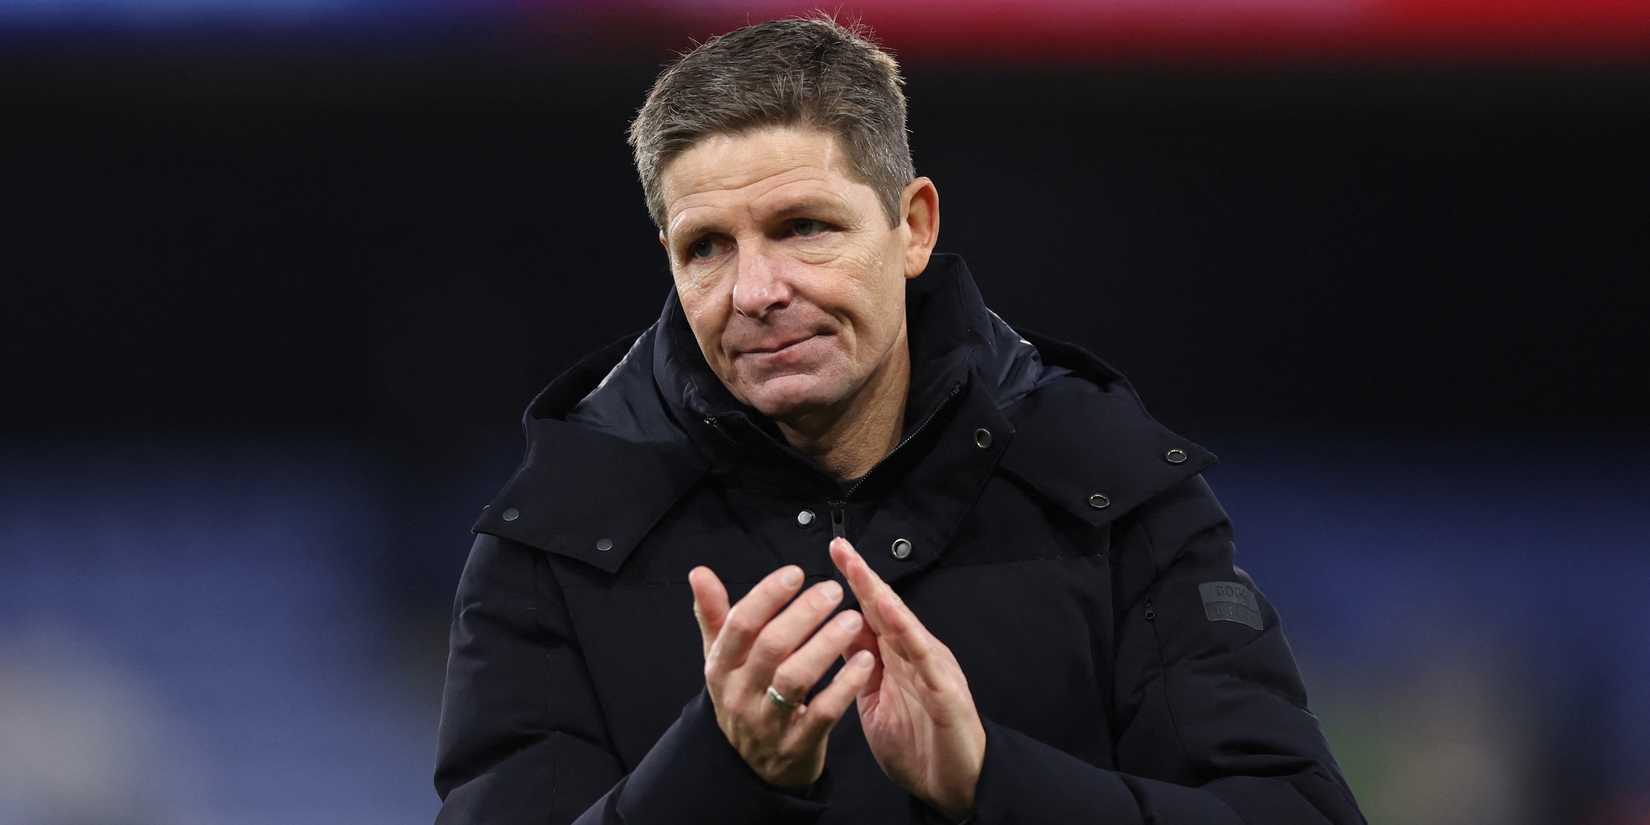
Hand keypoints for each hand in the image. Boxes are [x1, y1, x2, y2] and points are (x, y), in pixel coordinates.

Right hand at [689, 563, 876, 789]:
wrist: (754, 766)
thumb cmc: (743, 697)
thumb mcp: (722, 660)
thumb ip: (713, 614)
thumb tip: (698, 572)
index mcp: (721, 667)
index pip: (741, 624)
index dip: (768, 595)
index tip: (797, 573)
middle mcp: (740, 694)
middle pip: (771, 646)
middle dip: (804, 614)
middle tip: (834, 591)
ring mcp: (768, 722)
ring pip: (796, 678)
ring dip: (827, 644)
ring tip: (853, 619)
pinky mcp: (798, 744)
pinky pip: (824, 712)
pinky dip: (845, 685)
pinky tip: (864, 661)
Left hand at [829, 537, 985, 821]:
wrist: (954, 784)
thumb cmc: (918, 744)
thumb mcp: (875, 702)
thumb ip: (861, 667)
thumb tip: (838, 632)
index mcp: (898, 658)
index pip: (871, 613)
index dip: (852, 584)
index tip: (832, 554)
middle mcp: (917, 655)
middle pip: (886, 610)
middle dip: (863, 577)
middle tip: (840, 547)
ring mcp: (933, 670)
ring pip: (905, 626)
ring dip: (881, 596)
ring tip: (859, 570)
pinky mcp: (945, 692)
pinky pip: (924, 658)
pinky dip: (907, 632)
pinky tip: (889, 613)